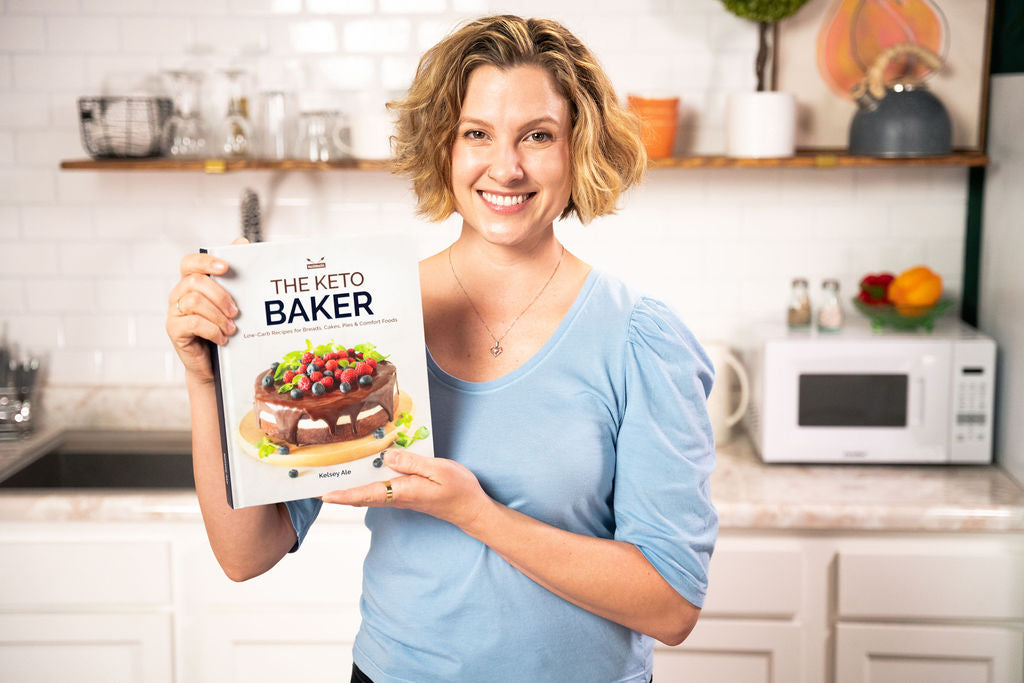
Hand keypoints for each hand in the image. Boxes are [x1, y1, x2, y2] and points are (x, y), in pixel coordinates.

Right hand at [166, 237, 246, 382]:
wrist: (214, 363)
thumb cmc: (223, 328)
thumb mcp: (231, 302)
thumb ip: (234, 275)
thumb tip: (241, 241)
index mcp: (191, 282)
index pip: (190, 262)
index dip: (206, 261)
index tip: (225, 267)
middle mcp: (179, 294)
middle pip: (194, 282)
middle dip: (220, 295)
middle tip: (236, 311)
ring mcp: (174, 312)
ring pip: (194, 301)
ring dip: (218, 315)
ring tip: (232, 328)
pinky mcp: (174, 330)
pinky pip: (192, 323)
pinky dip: (212, 330)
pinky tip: (222, 338)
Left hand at [322, 450, 493, 530]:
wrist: (471, 509)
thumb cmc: (459, 489)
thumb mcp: (439, 470)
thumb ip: (412, 462)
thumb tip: (387, 457)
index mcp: (404, 490)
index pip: (368, 494)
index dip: (345, 495)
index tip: (324, 495)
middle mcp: (399, 497)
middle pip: (362, 497)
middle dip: (340, 494)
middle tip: (316, 487)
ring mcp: (402, 498)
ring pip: (369, 494)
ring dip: (350, 490)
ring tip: (332, 479)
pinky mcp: (407, 495)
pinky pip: (380, 491)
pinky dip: (365, 486)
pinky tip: (362, 475)